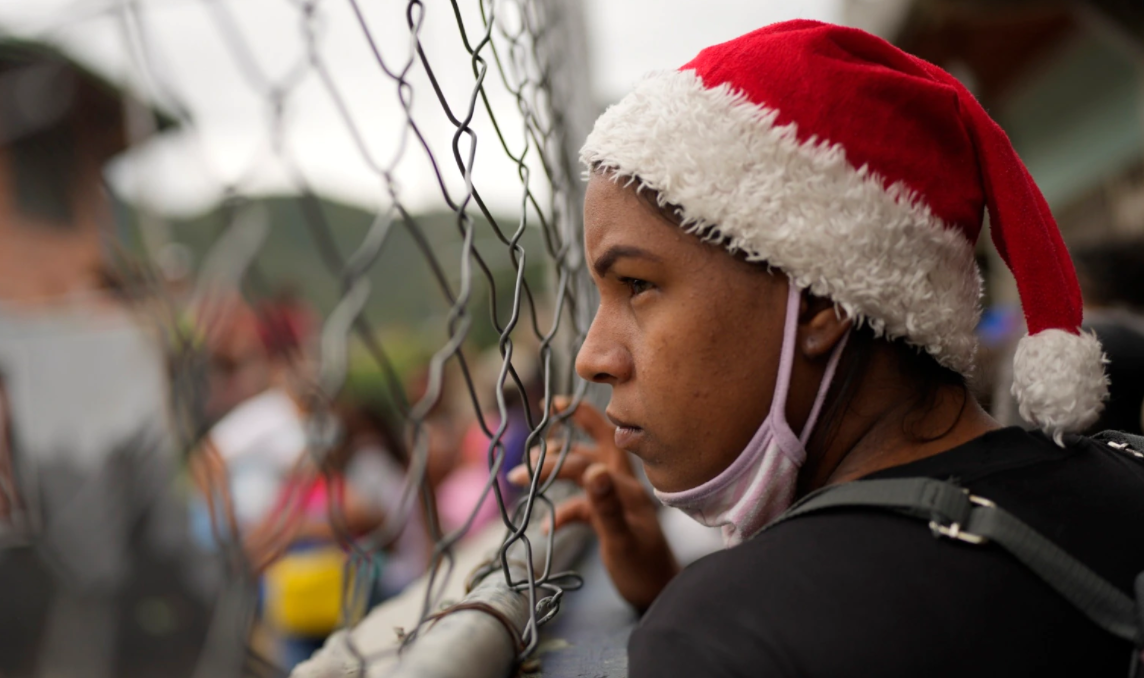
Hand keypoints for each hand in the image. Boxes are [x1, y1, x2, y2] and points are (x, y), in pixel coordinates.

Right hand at [508, 397, 677, 610]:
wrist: (658, 595)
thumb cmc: (643, 571)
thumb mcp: (622, 541)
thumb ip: (607, 506)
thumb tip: (593, 469)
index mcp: (628, 488)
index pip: (589, 459)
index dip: (565, 442)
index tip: (545, 416)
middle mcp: (623, 487)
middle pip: (597, 447)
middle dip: (572, 430)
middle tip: (547, 414)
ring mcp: (616, 501)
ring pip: (585, 473)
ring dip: (558, 470)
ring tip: (526, 474)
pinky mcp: (609, 518)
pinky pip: (582, 505)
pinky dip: (563, 511)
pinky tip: (546, 527)